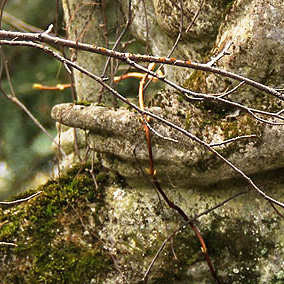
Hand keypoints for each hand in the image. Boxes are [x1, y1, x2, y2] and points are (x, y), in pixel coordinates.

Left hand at [51, 100, 222, 177]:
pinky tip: (116, 158)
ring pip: (107, 158)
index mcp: (133, 124)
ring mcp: (140, 167)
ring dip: (100, 148)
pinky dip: (116, 164)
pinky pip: (123, 174)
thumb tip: (123, 108)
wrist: (227, 151)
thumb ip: (142, 107)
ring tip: (97, 139)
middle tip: (78, 123)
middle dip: (87, 131)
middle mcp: (131, 148)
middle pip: (96, 140)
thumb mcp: (169, 103)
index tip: (56, 110)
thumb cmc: (202, 118)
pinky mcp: (151, 180)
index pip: (92, 118)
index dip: (72, 114)